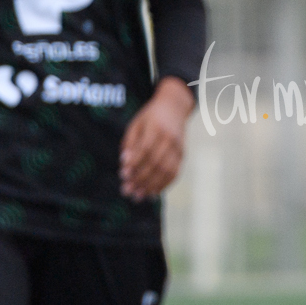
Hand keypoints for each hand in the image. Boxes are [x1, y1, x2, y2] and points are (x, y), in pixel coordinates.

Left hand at [119, 77, 193, 199]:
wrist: (174, 108)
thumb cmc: (150, 117)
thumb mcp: (136, 124)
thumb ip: (130, 143)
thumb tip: (125, 164)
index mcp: (156, 127)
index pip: (145, 149)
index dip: (134, 164)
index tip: (123, 176)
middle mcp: (170, 138)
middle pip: (156, 162)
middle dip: (140, 179)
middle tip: (127, 191)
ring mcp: (178, 148)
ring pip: (166, 171)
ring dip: (151, 186)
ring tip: (138, 196)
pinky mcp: (183, 155)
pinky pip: (175, 173)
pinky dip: (164, 185)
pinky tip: (153, 193)